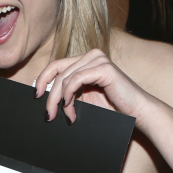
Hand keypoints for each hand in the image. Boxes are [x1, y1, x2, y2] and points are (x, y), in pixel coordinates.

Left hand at [33, 49, 148, 122]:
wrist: (136, 112)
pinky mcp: (104, 68)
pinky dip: (69, 96)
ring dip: (61, 101)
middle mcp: (91, 55)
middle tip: (48, 115)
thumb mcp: (84, 99)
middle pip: (58, 72)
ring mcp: (98, 59)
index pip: (56, 65)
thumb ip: (67, 93)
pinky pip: (76, 80)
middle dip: (49, 96)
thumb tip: (42, 96)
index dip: (42, 79)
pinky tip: (70, 109)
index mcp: (85, 61)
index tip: (36, 96)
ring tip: (68, 116)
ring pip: (65, 78)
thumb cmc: (112, 108)